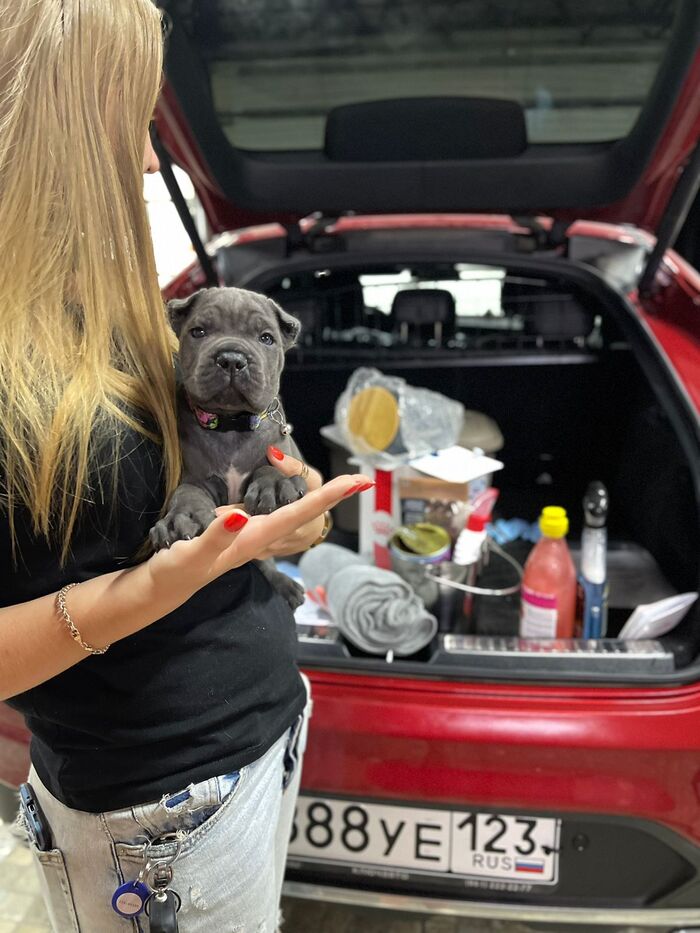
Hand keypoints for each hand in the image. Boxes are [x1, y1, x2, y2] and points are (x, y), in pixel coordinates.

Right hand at [147, 465, 373, 591]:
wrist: (164, 587)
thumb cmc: (176, 570)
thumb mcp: (191, 553)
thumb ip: (216, 536)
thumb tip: (240, 517)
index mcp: (253, 538)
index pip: (297, 513)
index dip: (326, 497)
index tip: (354, 483)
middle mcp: (259, 537)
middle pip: (304, 513)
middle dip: (333, 496)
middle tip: (363, 480)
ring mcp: (252, 536)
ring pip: (294, 514)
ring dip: (320, 500)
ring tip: (346, 486)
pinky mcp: (241, 533)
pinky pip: (277, 515)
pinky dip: (297, 503)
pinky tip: (305, 499)